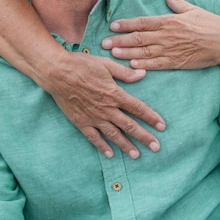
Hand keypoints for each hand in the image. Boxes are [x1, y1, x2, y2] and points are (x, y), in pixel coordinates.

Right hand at [44, 51, 165, 158]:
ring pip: (114, 135)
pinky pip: (94, 137)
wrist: (57, 73)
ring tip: (136, 155)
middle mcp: (107, 108)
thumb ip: (125, 73)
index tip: (162, 126)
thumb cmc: (82, 65)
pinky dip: (102, 146)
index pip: (138, 108)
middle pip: (129, 126)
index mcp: (115, 94)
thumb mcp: (106, 65)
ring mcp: (94, 117)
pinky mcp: (81, 122)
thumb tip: (142, 74)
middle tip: (156, 147)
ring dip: (126, 145)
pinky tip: (111, 154)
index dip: (151, 117)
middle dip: (144, 137)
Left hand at [102, 0, 219, 69]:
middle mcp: (167, 35)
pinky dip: (143, 65)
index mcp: (170, 20)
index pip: (142, 22)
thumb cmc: (210, 24)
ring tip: (112, 54)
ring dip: (126, 53)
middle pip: (138, 38)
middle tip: (104, 43)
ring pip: (144, 52)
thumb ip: (176, 2)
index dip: (126, 24)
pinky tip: (131, 65)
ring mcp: (171, 49)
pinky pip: (156, 64)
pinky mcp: (177, 62)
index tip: (113, 26)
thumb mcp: (193, 9)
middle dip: (120, 40)